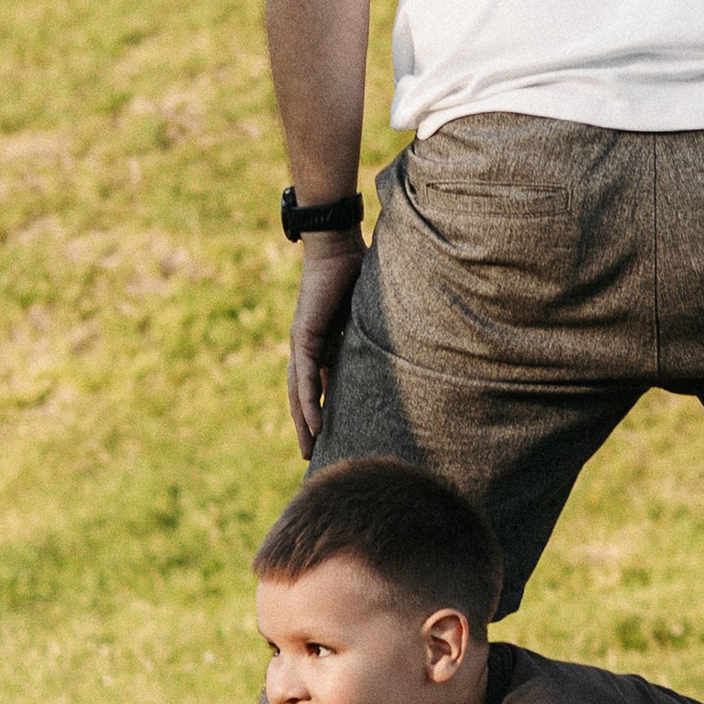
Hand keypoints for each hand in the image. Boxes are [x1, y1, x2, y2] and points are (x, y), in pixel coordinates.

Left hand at [287, 235, 365, 452]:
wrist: (337, 246)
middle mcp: (308, 347)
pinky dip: (307, 402)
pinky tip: (311, 424)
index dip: (317, 411)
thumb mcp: (366, 315)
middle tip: (310, 456)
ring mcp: (302, 343)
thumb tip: (405, 346)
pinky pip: (305, 377)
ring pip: (298, 393)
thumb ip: (374, 332)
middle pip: (302, 395)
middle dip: (306, 426)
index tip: (324, 437)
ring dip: (303, 423)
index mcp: (322, 344)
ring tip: (308, 449)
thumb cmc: (355, 272)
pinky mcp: (303, 336)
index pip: (316, 385)